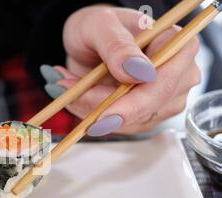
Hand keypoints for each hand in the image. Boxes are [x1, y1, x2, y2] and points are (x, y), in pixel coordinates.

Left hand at [40, 5, 200, 135]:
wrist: (90, 39)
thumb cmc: (99, 26)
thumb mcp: (100, 25)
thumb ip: (117, 45)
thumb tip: (139, 72)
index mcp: (179, 46)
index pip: (162, 85)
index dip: (133, 106)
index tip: (102, 117)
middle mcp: (179, 76)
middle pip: (144, 108)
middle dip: (99, 105)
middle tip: (65, 90)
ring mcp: (164, 99)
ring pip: (127, 122)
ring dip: (89, 107)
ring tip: (66, 84)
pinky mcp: (146, 115)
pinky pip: (116, 126)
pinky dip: (89, 112)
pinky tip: (75, 94)